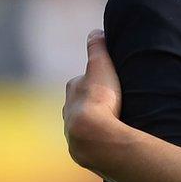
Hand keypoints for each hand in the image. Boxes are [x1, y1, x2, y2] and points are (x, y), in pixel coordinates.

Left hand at [63, 29, 122, 171]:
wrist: (95, 138)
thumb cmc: (99, 100)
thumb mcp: (100, 67)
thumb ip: (97, 48)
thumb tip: (95, 31)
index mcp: (72, 90)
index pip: (81, 81)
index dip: (95, 79)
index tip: (107, 81)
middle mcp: (67, 111)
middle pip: (79, 103)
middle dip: (92, 102)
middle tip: (112, 102)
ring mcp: (72, 132)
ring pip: (83, 124)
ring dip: (95, 123)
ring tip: (113, 124)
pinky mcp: (81, 151)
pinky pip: (91, 142)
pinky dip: (99, 139)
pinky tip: (109, 141)